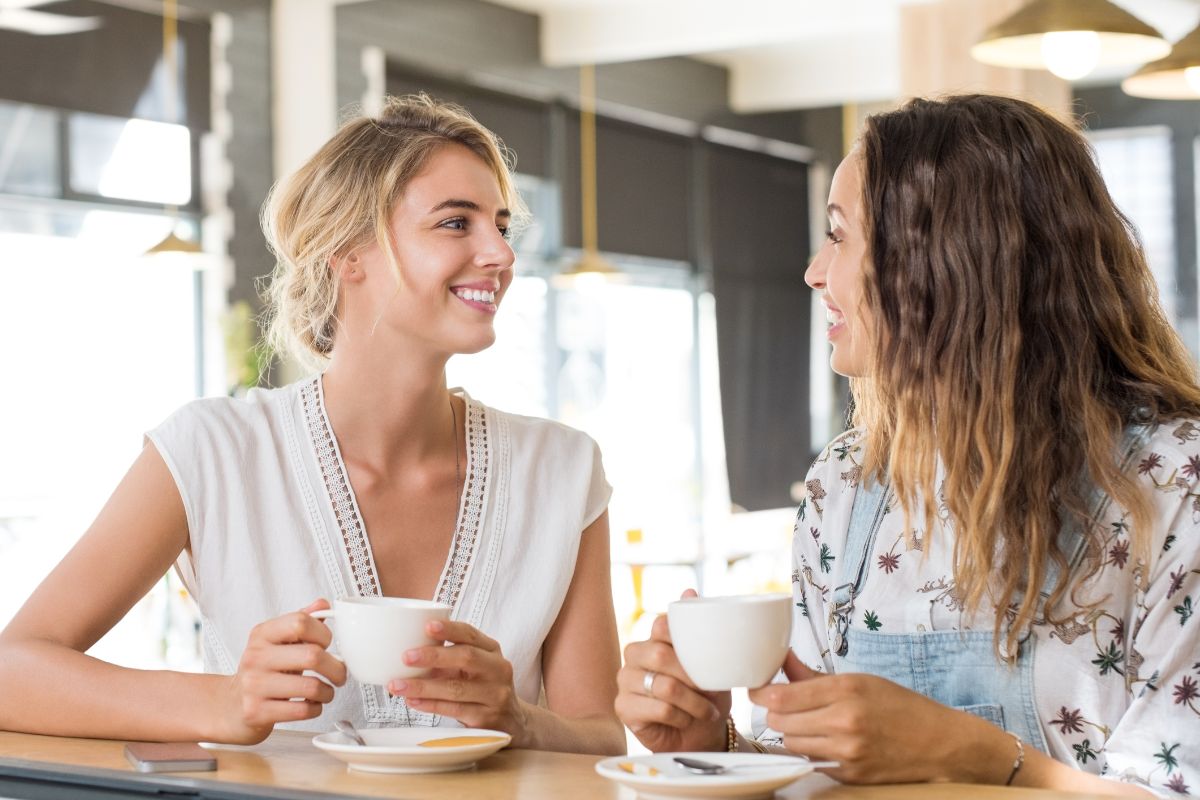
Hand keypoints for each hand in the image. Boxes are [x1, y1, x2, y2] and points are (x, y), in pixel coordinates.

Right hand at [221, 599, 346, 743]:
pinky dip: (316, 709)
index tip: (328, 645)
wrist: (231, 706)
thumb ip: (301, 621)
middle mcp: (256, 657)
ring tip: (326, 692)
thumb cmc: (264, 671)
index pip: (301, 622)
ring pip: (311, 687)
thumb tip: (322, 604)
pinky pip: (302, 710)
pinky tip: (311, 704)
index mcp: (262, 634)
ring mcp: (254, 685)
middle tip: (340, 674)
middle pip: (312, 656)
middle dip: (336, 668)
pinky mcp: (256, 712)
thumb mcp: (278, 641)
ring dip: (328, 692)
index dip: (324, 634)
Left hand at [387, 620, 528, 743]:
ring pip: (455, 688)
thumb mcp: (476, 665)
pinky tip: (412, 701)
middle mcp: (498, 670)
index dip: (449, 629)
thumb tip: (409, 646)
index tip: (427, 626)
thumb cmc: (483, 686)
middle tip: (406, 656)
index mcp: (492, 650)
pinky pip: (453, 710)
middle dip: (434, 656)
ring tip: (397, 685)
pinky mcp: (485, 718)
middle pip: (466, 658)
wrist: (512, 720)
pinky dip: (430, 705)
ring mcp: (494, 695)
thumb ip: (452, 655)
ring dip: (423, 686)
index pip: (471, 634)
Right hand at [614, 590, 728, 752]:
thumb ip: (697, 628)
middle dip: (692, 677)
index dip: (684, 642)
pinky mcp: (623, 707)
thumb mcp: (708, 661)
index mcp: (652, 638)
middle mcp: (634, 655)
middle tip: (711, 691)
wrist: (702, 732)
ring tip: (706, 711)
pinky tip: (686, 720)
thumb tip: (688, 590)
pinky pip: (658, 708)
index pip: (661, 626)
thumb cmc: (704, 694)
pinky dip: (681, 717)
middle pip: (659, 654)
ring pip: (663, 685)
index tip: (706, 661)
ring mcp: (625, 681)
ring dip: (693, 702)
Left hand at [748, 652, 1010, 783]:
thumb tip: (780, 659)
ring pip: (791, 744)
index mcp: (846, 690)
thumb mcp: (859, 680)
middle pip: (779, 722)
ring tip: (807, 724)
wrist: (941, 744)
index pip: (782, 697)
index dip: (760, 692)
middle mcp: (845, 721)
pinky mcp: (850, 774)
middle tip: (783, 707)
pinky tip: (825, 741)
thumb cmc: (900, 706)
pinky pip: (812, 762)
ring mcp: (847, 752)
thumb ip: (813, 675)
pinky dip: (811, 751)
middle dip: (775, 714)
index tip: (756, 689)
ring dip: (791, 734)